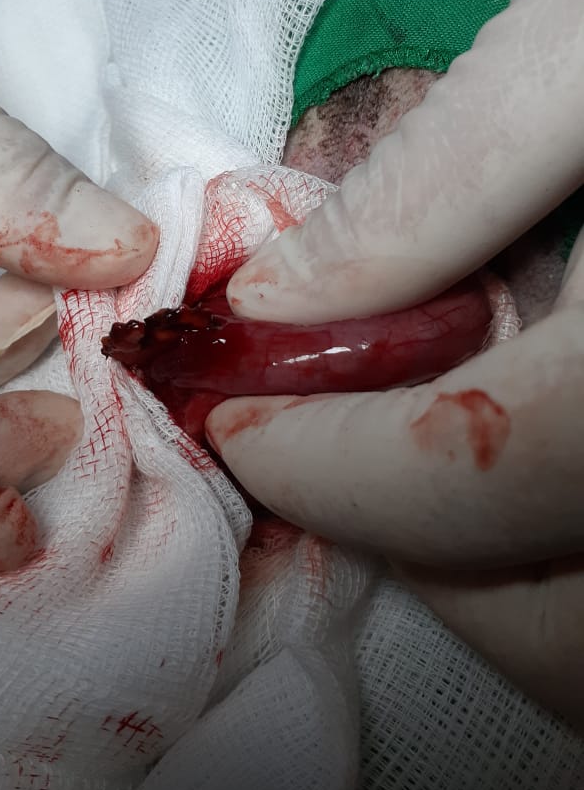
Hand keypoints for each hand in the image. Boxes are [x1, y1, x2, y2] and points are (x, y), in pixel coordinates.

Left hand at [207, 0, 583, 724]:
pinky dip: (549, 551)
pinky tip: (529, 431)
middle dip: (401, 534)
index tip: (238, 421)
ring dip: (479, 562)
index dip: (338, 464)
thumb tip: (285, 293)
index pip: (500, 471)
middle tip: (321, 437)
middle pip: (558, 615)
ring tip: (422, 431)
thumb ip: (444, 173)